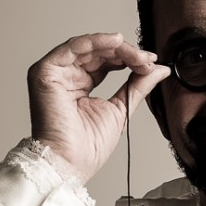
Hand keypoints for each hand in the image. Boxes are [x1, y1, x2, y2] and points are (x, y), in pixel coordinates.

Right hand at [26, 33, 170, 182]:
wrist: (71, 164)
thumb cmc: (88, 148)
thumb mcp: (122, 109)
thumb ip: (138, 85)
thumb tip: (159, 68)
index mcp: (80, 85)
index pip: (105, 62)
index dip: (129, 59)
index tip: (151, 62)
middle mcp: (66, 76)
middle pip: (98, 53)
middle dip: (126, 53)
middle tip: (147, 59)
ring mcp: (55, 73)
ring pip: (88, 47)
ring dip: (116, 48)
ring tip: (138, 56)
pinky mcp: (45, 71)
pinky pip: (73, 47)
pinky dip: (97, 41)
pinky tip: (117, 42)